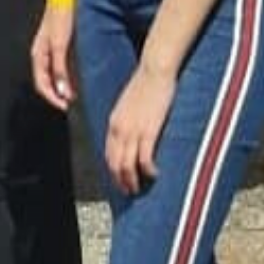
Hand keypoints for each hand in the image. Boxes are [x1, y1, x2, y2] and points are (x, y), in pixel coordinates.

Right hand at [31, 3, 75, 110]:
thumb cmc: (61, 15)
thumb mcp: (60, 43)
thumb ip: (60, 67)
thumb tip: (62, 91)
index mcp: (38, 54)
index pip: (41, 84)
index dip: (53, 98)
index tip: (67, 107)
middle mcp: (43, 54)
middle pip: (47, 82)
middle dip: (59, 95)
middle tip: (76, 103)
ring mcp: (53, 49)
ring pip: (56, 75)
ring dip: (66, 86)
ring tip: (81, 93)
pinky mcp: (63, 44)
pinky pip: (64, 66)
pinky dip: (71, 75)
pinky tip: (83, 77)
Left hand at [104, 60, 176, 193]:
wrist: (154, 71)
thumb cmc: (146, 86)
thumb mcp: (129, 105)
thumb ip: (128, 121)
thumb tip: (132, 136)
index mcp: (113, 122)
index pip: (109, 154)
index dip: (113, 171)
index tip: (120, 181)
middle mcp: (118, 128)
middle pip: (114, 163)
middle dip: (120, 180)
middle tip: (129, 192)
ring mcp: (132, 130)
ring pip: (126, 164)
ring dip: (132, 179)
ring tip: (139, 189)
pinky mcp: (148, 130)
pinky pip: (144, 157)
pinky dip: (148, 170)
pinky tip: (154, 175)